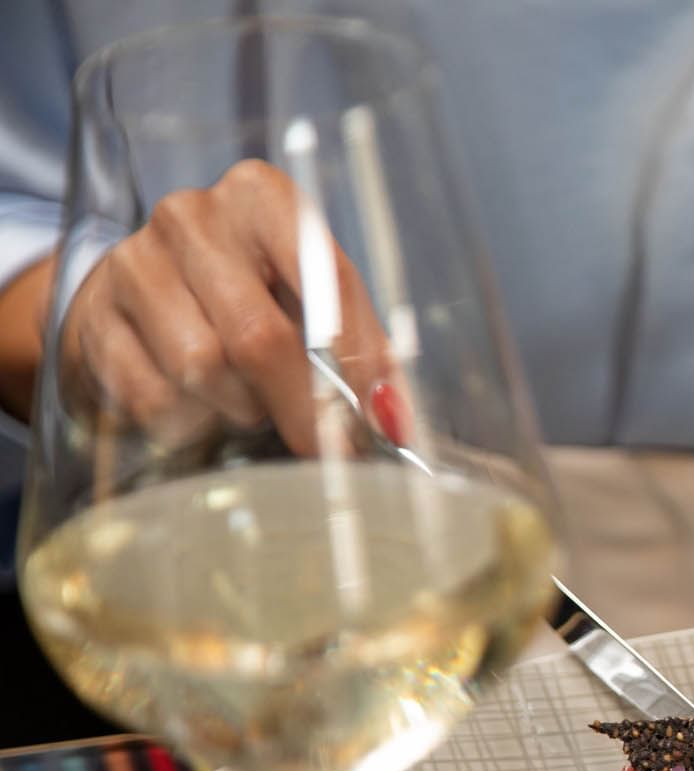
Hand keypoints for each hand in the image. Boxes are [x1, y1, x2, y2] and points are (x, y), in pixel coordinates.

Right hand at [58, 158, 388, 453]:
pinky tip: (200, 405)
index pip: (324, 278)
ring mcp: (134, 262)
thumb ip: (361, 350)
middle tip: (324, 446)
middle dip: (302, 405)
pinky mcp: (95, 318)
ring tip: (250, 401)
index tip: (378, 416)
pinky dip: (191, 421)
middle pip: (258, 335)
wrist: (140, 303)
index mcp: (262, 197)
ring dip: (241, 406)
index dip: (356, 357)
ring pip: (203, 368)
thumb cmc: (252, 300)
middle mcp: (192, 216)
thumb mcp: (314, 304)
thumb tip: (394, 414)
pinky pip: (155, 398)